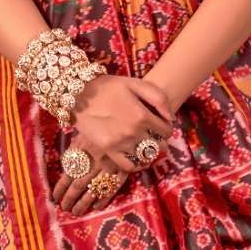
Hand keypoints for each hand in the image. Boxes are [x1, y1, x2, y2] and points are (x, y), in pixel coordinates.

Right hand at [52, 74, 174, 215]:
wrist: (79, 94)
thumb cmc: (108, 86)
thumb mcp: (135, 83)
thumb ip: (157, 98)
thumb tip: (171, 117)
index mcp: (142, 115)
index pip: (166, 130)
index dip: (167, 128)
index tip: (162, 126)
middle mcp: (133, 132)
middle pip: (158, 145)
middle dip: (160, 141)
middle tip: (154, 136)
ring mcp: (120, 143)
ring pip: (145, 156)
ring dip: (149, 152)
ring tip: (145, 145)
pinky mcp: (108, 150)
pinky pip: (128, 166)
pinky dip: (136, 165)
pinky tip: (136, 158)